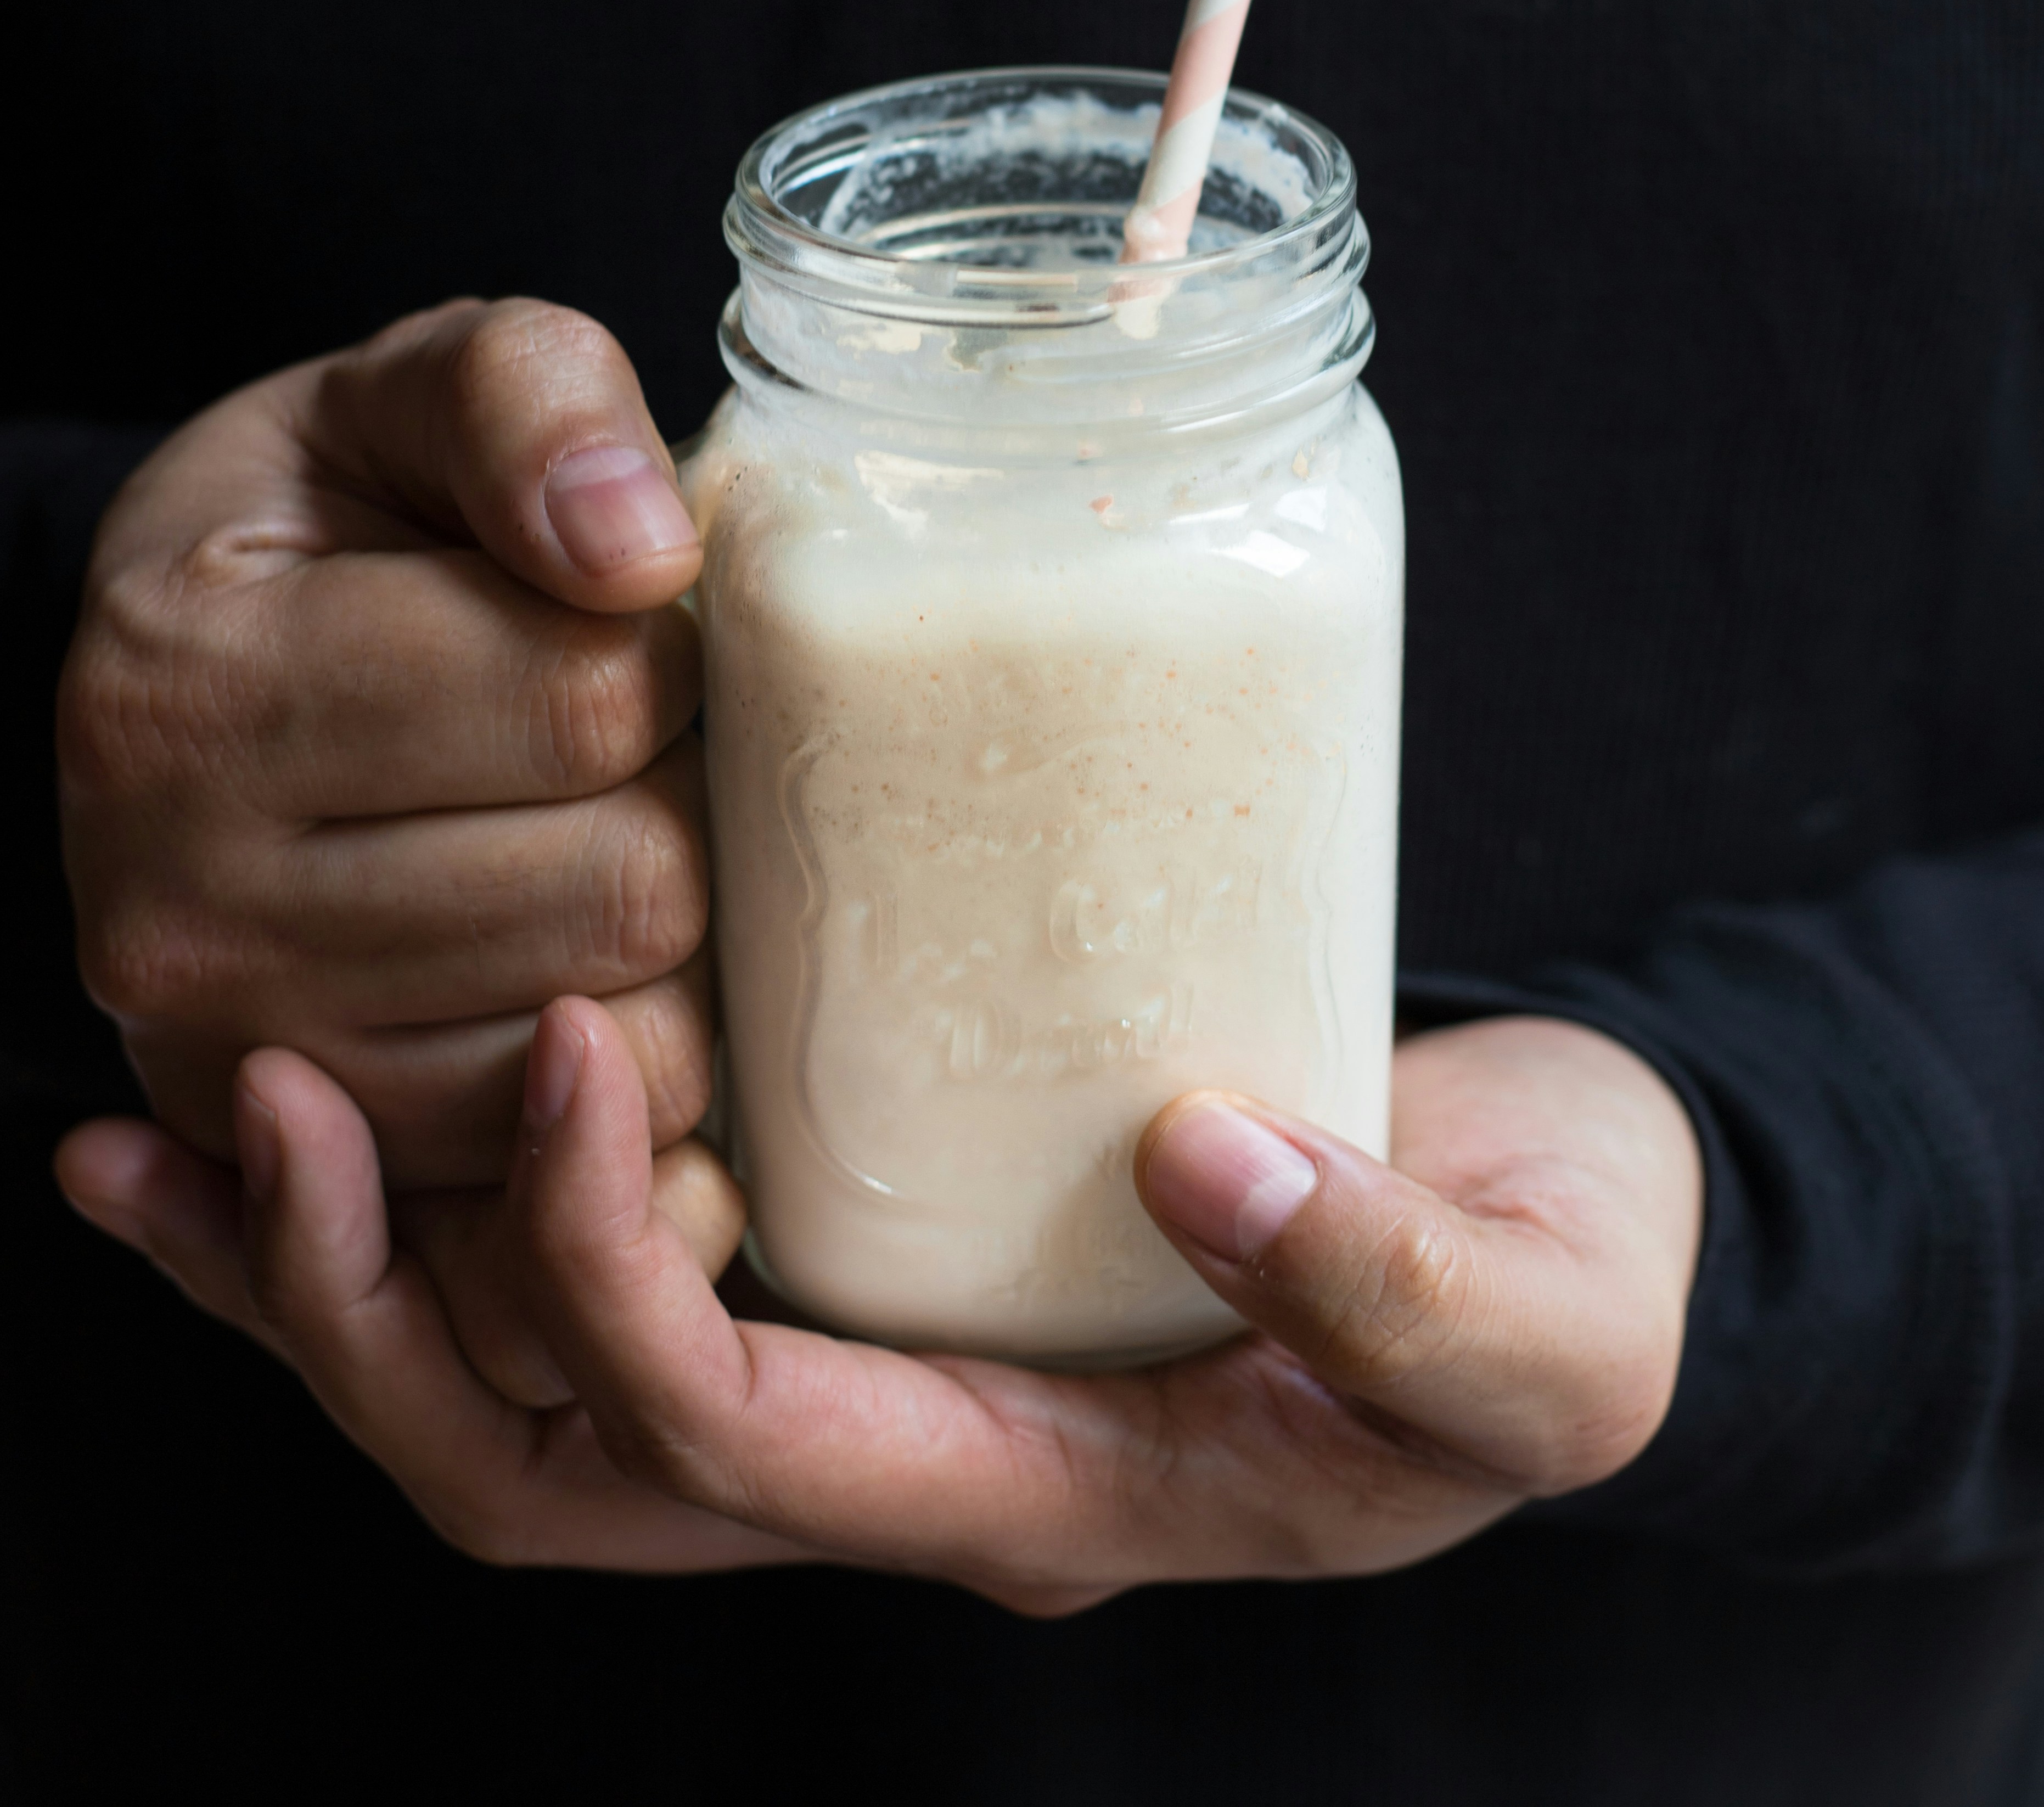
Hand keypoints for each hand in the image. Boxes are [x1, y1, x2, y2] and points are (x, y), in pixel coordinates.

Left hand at [56, 1011, 1701, 1600]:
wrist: (1555, 1221)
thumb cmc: (1558, 1274)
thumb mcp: (1549, 1320)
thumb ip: (1409, 1285)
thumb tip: (1211, 1168)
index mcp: (1045, 1494)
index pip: (739, 1440)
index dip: (615, 1273)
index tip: (578, 1044)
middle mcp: (915, 1455)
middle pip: (556, 1466)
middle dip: (372, 1317)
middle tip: (240, 1110)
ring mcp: (877, 1361)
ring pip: (528, 1392)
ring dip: (345, 1271)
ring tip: (182, 1119)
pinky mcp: (875, 1244)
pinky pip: (602, 1269)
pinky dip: (448, 1199)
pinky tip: (352, 1076)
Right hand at [58, 297, 724, 1205]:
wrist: (207, 671)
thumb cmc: (336, 522)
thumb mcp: (412, 392)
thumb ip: (529, 404)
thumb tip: (642, 548)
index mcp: (193, 687)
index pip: (586, 697)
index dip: (668, 648)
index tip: (626, 623)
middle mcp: (183, 908)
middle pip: (629, 886)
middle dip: (684, 796)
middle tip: (632, 743)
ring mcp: (250, 1069)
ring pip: (630, 1049)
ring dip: (674, 941)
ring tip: (602, 835)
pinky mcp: (337, 1174)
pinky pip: (592, 1173)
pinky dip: (632, 1067)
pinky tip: (585, 956)